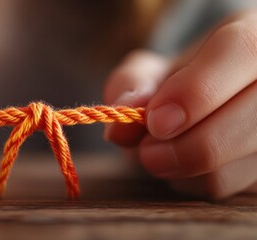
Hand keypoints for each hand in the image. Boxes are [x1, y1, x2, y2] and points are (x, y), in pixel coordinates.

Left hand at [104, 10, 256, 198]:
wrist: (208, 98)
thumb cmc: (180, 81)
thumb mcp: (149, 71)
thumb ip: (131, 87)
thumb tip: (121, 128)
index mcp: (252, 36)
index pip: (240, 51)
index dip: (196, 89)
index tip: (156, 121)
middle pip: (252, 118)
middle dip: (188, 146)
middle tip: (146, 152)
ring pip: (240, 163)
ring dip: (185, 169)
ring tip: (158, 152)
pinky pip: (231, 185)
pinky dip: (194, 181)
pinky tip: (182, 165)